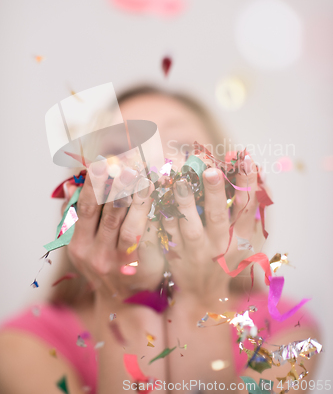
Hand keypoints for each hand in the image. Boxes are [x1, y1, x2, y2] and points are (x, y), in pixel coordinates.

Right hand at [65, 161, 164, 301]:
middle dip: (114, 186)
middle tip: (123, 162)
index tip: (102, 161)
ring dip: (133, 197)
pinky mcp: (134, 266)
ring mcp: (113, 261)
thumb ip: (74, 216)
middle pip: (103, 213)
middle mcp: (91, 253)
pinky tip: (152, 194)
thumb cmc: (103, 263)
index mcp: (76, 243)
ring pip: (123, 223)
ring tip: (141, 175)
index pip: (85, 208)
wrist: (120, 301)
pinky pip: (140, 235)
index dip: (94, 184)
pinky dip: (145, 212)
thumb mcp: (82, 243)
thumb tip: (70, 186)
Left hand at [161, 155, 259, 307]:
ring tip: (180, 180)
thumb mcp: (246, 240)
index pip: (247, 207)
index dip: (248, 183)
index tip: (247, 159)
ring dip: (185, 202)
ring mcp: (196, 250)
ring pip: (190, 225)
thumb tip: (258, 174)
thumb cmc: (228, 259)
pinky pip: (168, 231)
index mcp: (240, 238)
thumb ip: (250, 211)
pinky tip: (160, 195)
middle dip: (215, 192)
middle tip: (210, 170)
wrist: (204, 294)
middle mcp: (220, 244)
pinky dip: (165, 214)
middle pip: (218, 215)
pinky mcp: (176, 253)